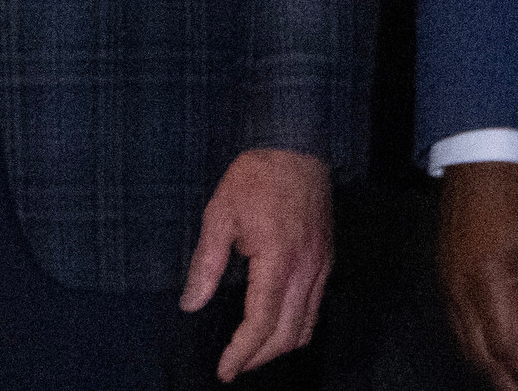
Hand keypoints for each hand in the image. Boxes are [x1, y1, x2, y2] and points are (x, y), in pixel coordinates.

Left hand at [183, 146, 329, 380]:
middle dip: (259, 356)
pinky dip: (295, 327)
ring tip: (250, 354)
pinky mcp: (326, 262)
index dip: (243, 351)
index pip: (261, 322)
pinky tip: (274, 328)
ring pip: (306, 326)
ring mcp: (321, 269)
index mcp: (278, 261)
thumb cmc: (254, 178)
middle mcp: (306, 272)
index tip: (225, 369)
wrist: (296, 149)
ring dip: (279, 346)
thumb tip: (190, 303)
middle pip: (287, 333)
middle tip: (232, 367)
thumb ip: (206, 264)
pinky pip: (314, 308)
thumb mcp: (219, 216)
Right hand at [441, 161, 517, 390]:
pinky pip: (456, 322)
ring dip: (486, 368)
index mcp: (487, 281)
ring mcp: (447, 281)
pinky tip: (488, 352)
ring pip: (463, 340)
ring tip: (510, 385)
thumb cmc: (517, 199)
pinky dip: (473, 346)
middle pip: (478, 351)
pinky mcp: (444, 273)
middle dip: (502, 382)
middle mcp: (460, 287)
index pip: (506, 344)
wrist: (477, 163)